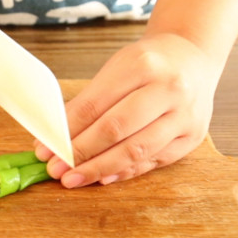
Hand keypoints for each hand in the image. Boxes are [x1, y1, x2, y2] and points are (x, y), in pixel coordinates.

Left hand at [35, 33, 221, 187]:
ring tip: (74, 178)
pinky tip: (103, 178)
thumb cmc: (148, 64)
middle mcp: (168, 90)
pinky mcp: (192, 137)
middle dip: (80, 153)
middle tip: (55, 168)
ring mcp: (184, 115)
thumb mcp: (117, 68)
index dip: (67, 130)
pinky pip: (153, 161)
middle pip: (116, 129)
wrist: (193, 59)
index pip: (95, 104)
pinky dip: (125, 172)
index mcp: (142, 65)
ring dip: (100, 169)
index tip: (44, 148)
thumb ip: (89, 101)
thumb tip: (56, 137)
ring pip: (136, 150)